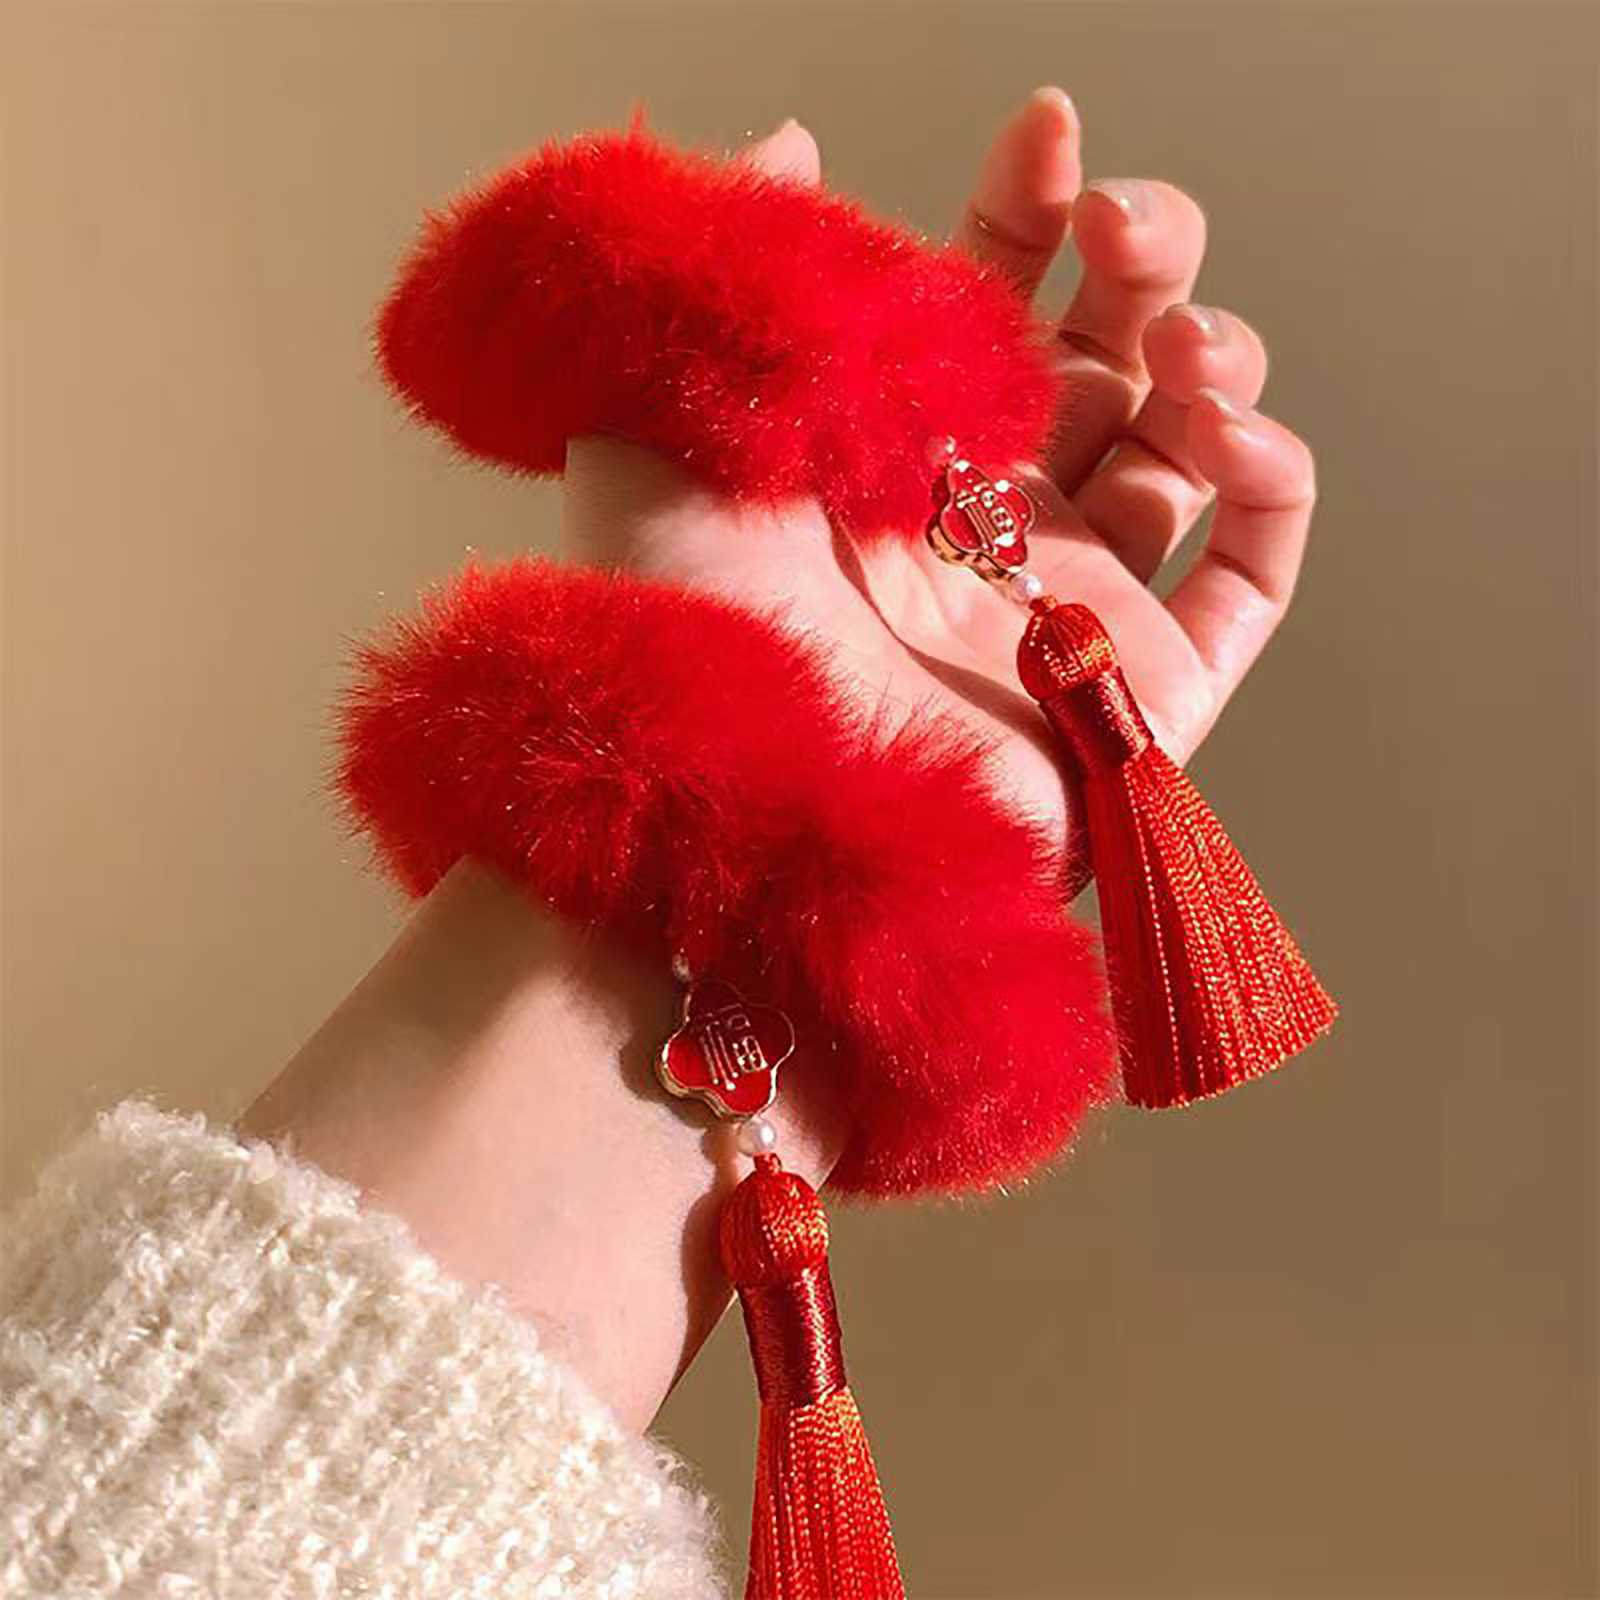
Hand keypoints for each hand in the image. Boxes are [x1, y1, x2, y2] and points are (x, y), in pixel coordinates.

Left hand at [566, 90, 1317, 839]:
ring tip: (1173, 342)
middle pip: (1108, 359)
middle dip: (1138, 261)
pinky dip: (1272, 479)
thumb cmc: (682, 627)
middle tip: (1118, 227)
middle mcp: (989, 528)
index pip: (989, 308)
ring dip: (1210, 354)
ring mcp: (1074, 607)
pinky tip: (1227, 429)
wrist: (745, 805)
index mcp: (891, 460)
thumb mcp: (661, 412)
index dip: (1027, 214)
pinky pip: (1252, 571)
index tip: (1043, 136)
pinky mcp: (1150, 692)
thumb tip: (799, 145)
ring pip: (1189, 446)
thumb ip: (740, 273)